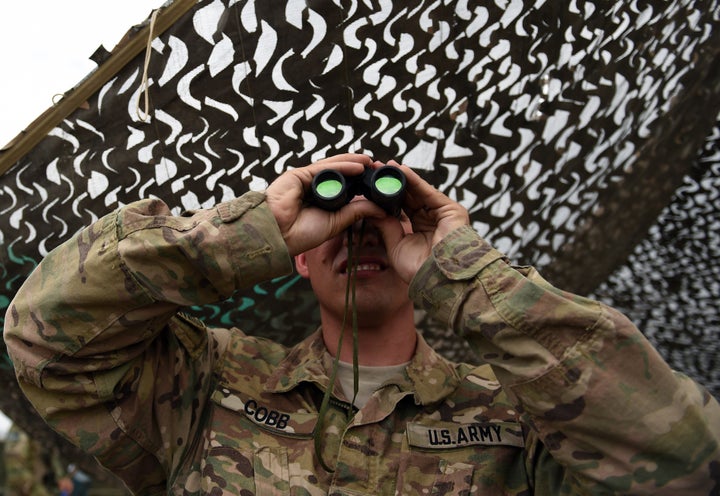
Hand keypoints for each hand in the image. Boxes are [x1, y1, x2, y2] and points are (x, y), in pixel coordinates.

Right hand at [265, 154, 387, 254]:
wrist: (277, 235)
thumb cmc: (301, 234)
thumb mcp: (336, 222)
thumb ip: (356, 212)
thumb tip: (381, 209)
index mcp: (322, 200)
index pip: (345, 187)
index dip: (361, 183)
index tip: (378, 182)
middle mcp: (315, 188)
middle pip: (340, 174)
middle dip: (358, 170)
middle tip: (377, 167)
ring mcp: (306, 179)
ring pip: (333, 167)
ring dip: (353, 163)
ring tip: (370, 162)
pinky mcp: (299, 174)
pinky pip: (324, 168)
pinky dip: (342, 166)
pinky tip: (358, 166)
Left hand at [374, 161, 469, 282]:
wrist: (439, 279)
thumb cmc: (419, 269)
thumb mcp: (396, 245)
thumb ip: (386, 226)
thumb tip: (372, 209)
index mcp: (419, 229)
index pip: (401, 207)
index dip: (386, 196)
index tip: (370, 185)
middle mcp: (431, 219)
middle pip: (409, 196)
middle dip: (392, 183)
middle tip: (374, 169)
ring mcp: (442, 214)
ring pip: (418, 192)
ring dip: (401, 178)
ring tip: (384, 166)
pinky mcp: (451, 209)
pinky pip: (428, 192)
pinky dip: (414, 180)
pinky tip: (400, 170)